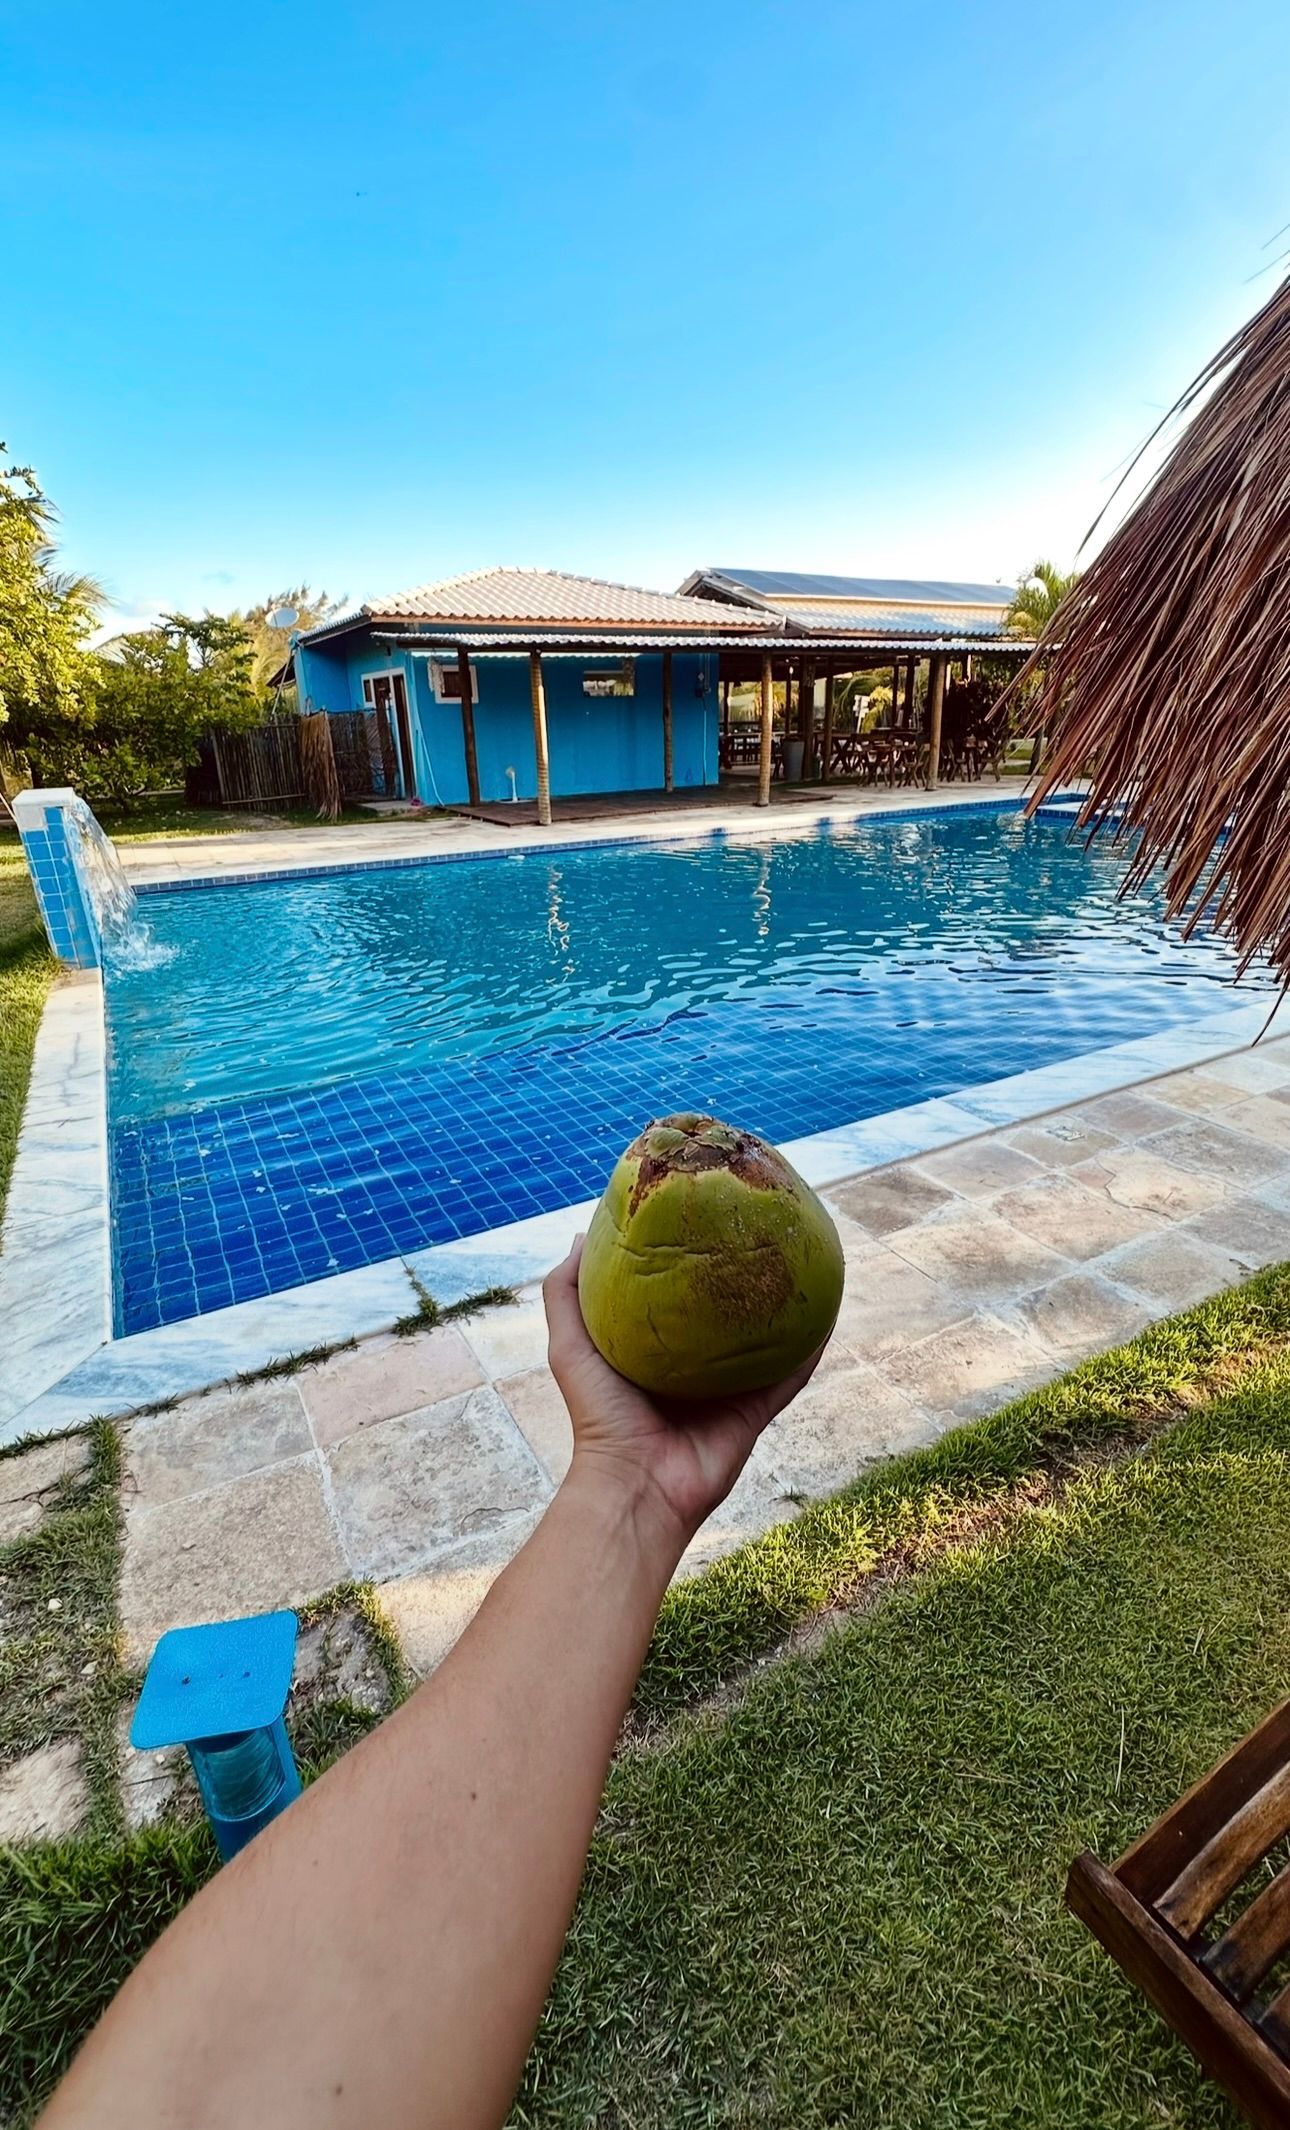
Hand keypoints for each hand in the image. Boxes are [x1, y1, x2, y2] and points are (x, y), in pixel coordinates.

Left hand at [542, 1236, 823, 1553]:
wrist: (635, 1484)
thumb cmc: (598, 1416)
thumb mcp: (570, 1346)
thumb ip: (567, 1294)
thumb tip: (582, 1236)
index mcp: (656, 1351)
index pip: (676, 1296)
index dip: (688, 1260)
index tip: (699, 1218)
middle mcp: (695, 1367)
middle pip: (726, 1314)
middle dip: (742, 1277)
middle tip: (759, 1231)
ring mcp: (728, 1389)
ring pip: (766, 1339)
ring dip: (785, 1307)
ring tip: (804, 1262)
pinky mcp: (755, 1410)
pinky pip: (790, 1374)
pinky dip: (811, 1346)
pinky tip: (828, 1310)